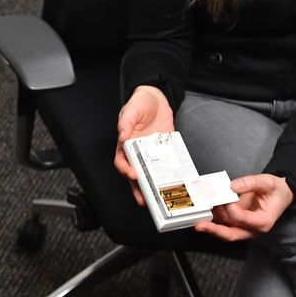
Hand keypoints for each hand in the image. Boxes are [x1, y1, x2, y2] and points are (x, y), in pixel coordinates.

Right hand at [114, 85, 174, 203]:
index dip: (126, 169)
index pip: (122, 161)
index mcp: (126, 143)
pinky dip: (168, 173)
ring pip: (150, 173)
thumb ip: (126, 122)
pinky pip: (165, 164)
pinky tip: (173, 180)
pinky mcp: (164, 151)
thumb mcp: (132, 109)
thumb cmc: (140, 103)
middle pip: (136, 173)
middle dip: (138, 188)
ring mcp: (151, 153)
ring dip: (153, 185)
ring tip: (157, 196)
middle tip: (144, 198)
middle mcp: (138, 151)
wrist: (157, 98)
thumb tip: (122, 135)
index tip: (132, 174)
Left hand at [194, 173, 294, 241]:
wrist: (281, 194)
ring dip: (211, 223)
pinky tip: (206, 211)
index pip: (242, 219)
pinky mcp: (238, 223)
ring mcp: (244, 227)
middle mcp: (253, 229)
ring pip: (225, 230)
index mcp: (263, 221)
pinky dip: (214, 218)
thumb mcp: (267, 182)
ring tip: (201, 212)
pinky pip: (224, 224)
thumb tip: (233, 186)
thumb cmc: (276, 191)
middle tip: (200, 225)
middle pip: (231, 234)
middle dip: (214, 230)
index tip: (227, 196)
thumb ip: (250, 183)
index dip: (231, 208)